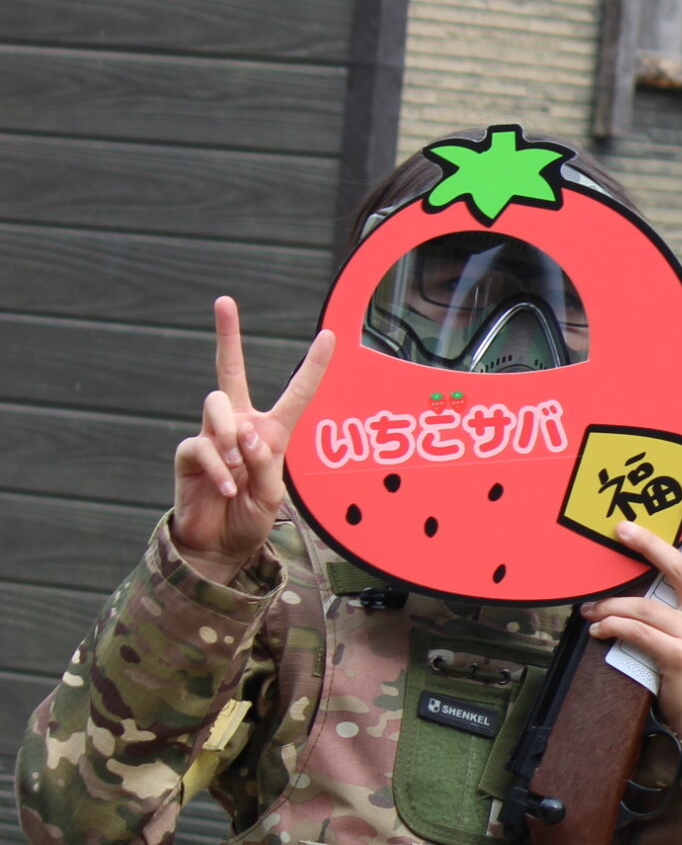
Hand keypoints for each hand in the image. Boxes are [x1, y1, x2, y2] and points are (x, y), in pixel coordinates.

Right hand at [171, 298, 335, 583]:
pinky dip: (218, 468)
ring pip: (216, 406)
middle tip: (224, 301)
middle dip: (228, 335)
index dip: (314, 365)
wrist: (221, 543)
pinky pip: (202, 446)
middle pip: (230, 370)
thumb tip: (244, 436)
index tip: (329, 334)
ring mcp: (212, 435)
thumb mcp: (273, 492)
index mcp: (272, 431)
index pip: (297, 392)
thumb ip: (265, 463)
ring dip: (229, 435)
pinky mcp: (189, 453)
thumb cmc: (251, 514)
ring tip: (236, 465)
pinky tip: (226, 488)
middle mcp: (240, 424)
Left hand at [581, 496, 681, 748]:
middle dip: (647, 544)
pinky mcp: (679, 656)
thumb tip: (657, 570)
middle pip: (679, 568)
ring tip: (591, 608)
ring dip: (610, 603)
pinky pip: (636, 631)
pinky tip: (599, 628)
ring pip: (645, 605)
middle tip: (620, 528)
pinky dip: (611, 627)